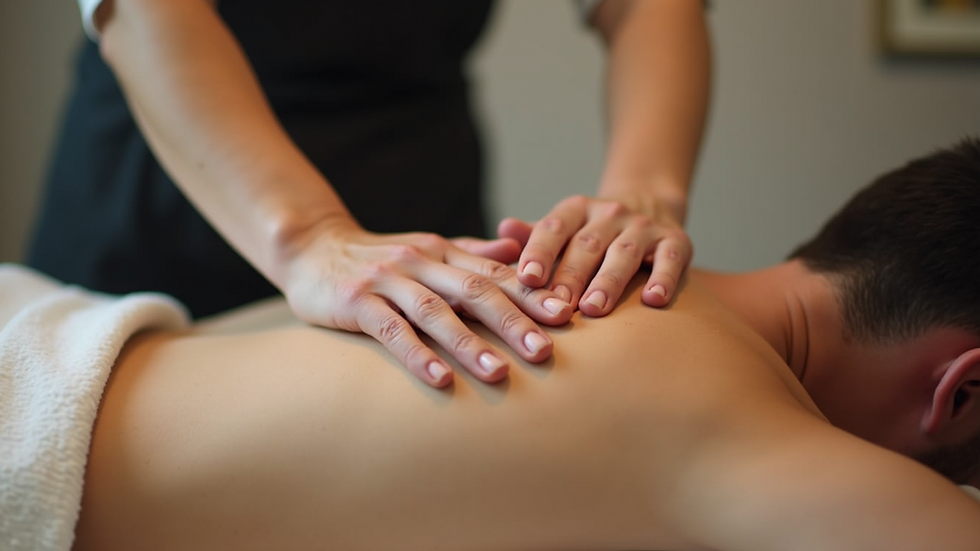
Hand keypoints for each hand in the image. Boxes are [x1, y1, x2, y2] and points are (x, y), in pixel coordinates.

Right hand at [277, 221, 573, 387]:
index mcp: (444, 252)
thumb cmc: (381, 257)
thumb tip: (519, 253)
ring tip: (499, 373)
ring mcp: (388, 281)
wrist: (313, 247)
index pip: (496, 273)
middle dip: (513, 321)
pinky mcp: (357, 302)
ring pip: (436, 312)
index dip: (532, 294)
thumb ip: (472, 253)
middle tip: (545, 350)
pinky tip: (439, 379)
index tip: (566, 317)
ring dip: (469, 343)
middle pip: (475, 291)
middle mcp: (422, 263)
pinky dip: (417, 355)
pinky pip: (391, 330)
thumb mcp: (429, 249)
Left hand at [498, 194, 691, 316]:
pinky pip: (670, 260)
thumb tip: (503, 229)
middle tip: (556, 307)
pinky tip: (654, 301)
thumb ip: (533, 236)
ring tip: (593, 310)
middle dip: (570, 277)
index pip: (554, 228)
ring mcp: (643, 227)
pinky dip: (663, 279)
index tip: (526, 279)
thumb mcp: (562, 229)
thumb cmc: (591, 233)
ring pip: (623, 254)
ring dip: (607, 283)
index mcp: (576, 209)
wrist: (649, 204)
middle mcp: (610, 213)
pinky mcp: (675, 242)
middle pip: (586, 245)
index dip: (539, 252)